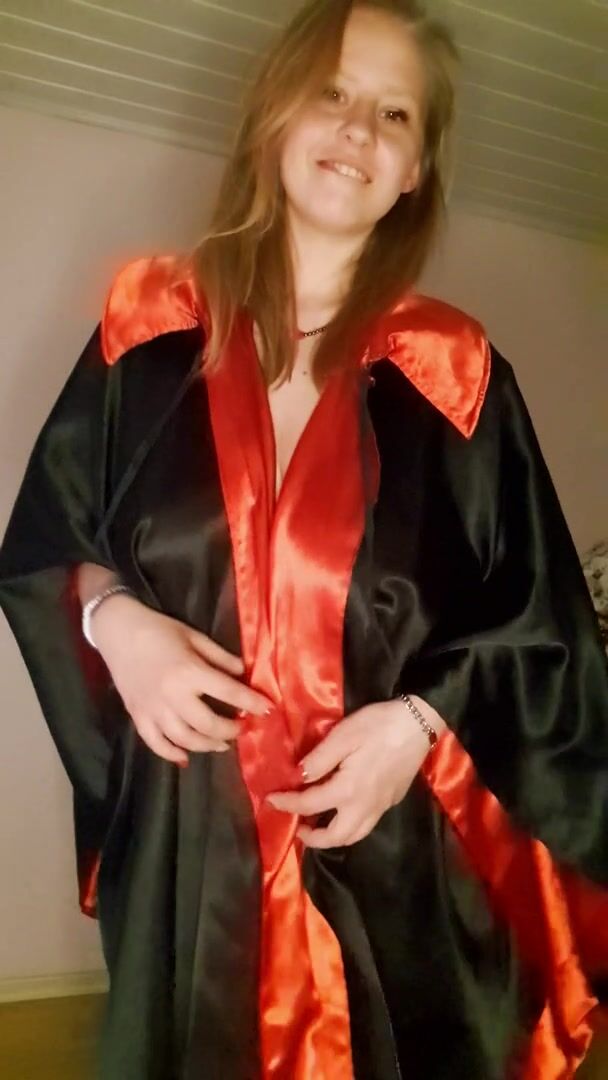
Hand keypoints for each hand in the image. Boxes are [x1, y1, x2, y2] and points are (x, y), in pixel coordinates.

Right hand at [91, 594, 270, 766]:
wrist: (118, 630)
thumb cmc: (160, 629)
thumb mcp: (195, 637)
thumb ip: (220, 658)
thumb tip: (242, 674)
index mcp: (190, 672)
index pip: (229, 693)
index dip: (252, 703)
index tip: (268, 710)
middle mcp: (173, 695)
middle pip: (209, 725)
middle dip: (230, 730)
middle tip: (240, 727)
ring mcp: (153, 709)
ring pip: (185, 740)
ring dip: (207, 745)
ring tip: (221, 744)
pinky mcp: (137, 716)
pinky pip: (156, 744)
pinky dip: (171, 755)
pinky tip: (185, 759)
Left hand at [267, 696, 444, 847]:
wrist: (419, 724)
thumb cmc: (379, 725)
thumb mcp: (344, 735)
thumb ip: (319, 759)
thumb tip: (299, 776)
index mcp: (348, 789)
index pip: (310, 805)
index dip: (287, 804)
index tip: (271, 800)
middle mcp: (365, 806)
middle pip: (336, 837)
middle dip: (313, 839)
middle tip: (297, 826)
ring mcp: (381, 807)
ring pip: (354, 836)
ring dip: (333, 838)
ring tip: (318, 825)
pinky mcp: (391, 801)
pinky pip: (366, 825)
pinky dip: (349, 827)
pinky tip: (343, 810)